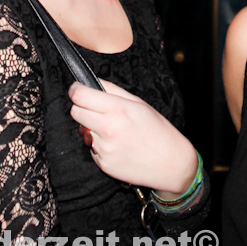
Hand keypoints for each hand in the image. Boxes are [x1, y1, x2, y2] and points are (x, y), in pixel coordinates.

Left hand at [68, 79, 197, 194]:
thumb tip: (92, 82)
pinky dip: (100, 145)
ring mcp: (104, 148)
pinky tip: (118, 146)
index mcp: (118, 109)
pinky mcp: (103, 164)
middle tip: (98, 110)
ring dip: (92, 128)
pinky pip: (91, 148)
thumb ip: (113, 90)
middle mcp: (108, 129)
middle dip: (83, 108)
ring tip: (114, 131)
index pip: (80, 95)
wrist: (171, 164)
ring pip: (83, 131)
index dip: (76, 90)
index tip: (77, 89)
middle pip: (75, 112)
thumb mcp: (140, 104)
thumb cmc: (158, 131)